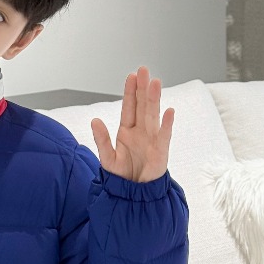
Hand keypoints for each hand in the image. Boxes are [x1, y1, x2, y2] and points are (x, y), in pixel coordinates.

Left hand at [91, 66, 173, 181]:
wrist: (135, 194)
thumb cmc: (123, 175)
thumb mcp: (107, 158)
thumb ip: (101, 140)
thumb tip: (94, 120)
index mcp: (127, 131)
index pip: (129, 107)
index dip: (130, 92)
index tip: (131, 75)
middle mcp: (141, 132)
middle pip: (142, 106)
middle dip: (143, 88)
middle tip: (144, 70)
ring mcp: (152, 140)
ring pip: (153, 115)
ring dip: (154, 99)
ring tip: (155, 83)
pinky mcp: (161, 151)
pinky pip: (164, 136)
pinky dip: (167, 124)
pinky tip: (169, 111)